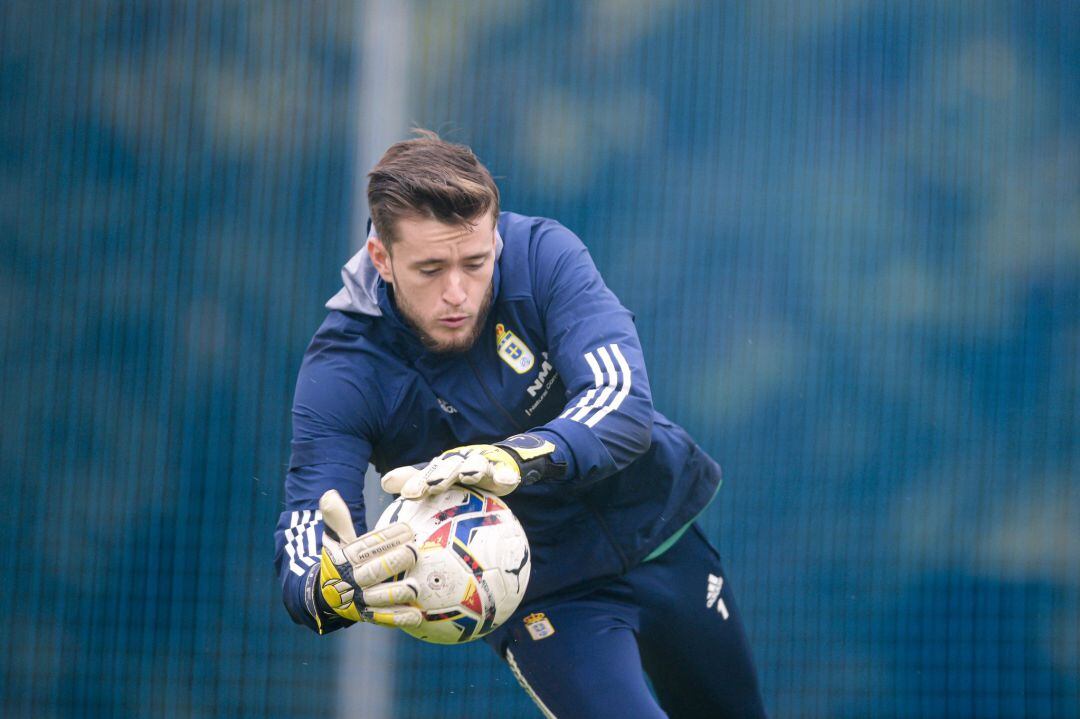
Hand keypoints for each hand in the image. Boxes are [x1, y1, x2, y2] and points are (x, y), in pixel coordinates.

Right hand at [313, 489, 421, 629]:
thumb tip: (329, 494)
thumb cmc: (341, 559)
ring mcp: (361, 600)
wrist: (327, 594)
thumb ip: (338, 519)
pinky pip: (385, 618)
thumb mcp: (337, 539)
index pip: (366, 547)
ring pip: (380, 597)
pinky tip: (417, 615)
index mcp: (345, 559)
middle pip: (373, 571)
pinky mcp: (369, 616)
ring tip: (416, 585)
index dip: (386, 538)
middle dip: (394, 561)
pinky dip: (400, 617)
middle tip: (414, 550)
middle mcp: (352, 580)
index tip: (407, 528)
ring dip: (397, 592)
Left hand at [381, 434, 561, 498]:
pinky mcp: (504, 471)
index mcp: (443, 466)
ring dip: (472, 468)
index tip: (408, 494)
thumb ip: (415, 480)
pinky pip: (506, 472)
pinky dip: (506, 475)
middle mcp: (461, 461)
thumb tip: (384, 482)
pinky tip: (506, 481)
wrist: (497, 464)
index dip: (418, 481)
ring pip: (477, 463)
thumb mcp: (439, 479)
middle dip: (441, 474)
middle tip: (432, 486)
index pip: (428, 472)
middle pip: (450, 465)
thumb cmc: (462, 476)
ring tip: (468, 476)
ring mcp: (484, 464)